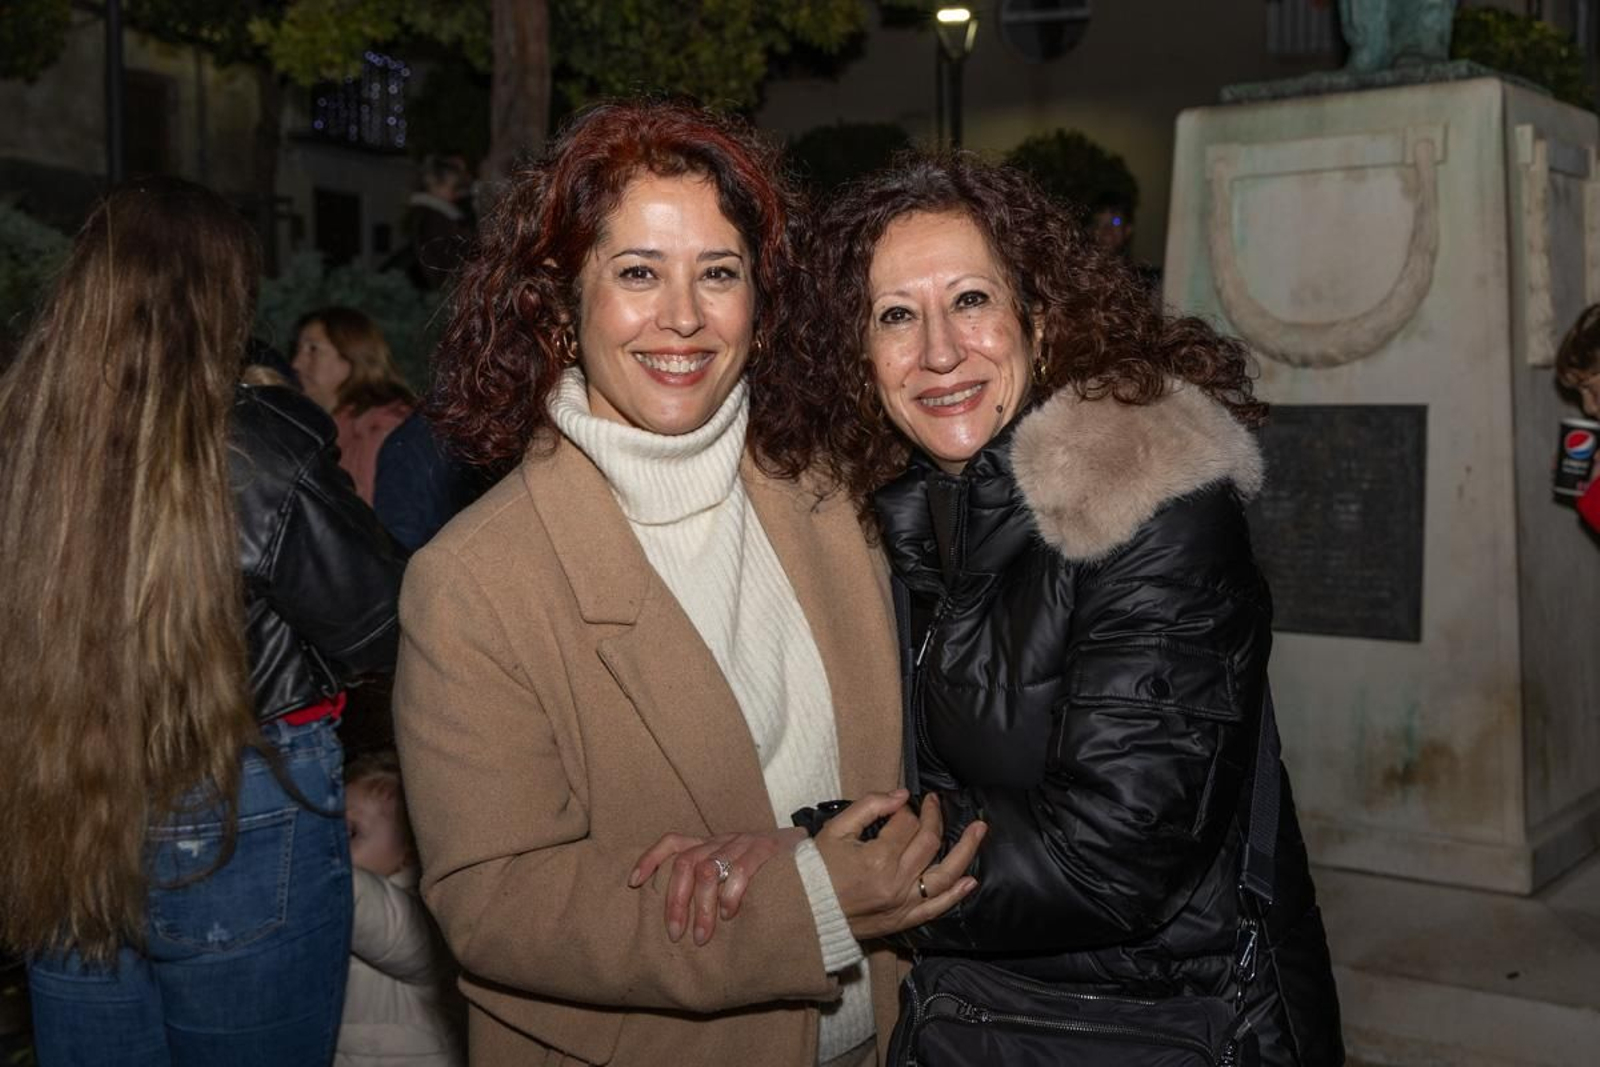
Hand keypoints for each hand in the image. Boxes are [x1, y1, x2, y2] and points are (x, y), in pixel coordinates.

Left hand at [629, 827, 806, 944]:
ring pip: (707, 869)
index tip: (633, 882)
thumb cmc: (770, 875)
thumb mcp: (737, 873)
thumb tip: (683, 920)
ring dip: (701, 906)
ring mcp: (744, 843)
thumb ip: (715, 885)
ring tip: (702, 936)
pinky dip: (731, 894)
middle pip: (685, 863)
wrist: (818, 857)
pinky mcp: (766, 850)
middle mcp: (723, 840)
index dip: (650, 859)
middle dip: (676, 900)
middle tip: (676, 934)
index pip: (673, 842)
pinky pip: (740, 870)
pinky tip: (730, 915)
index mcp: (712, 844)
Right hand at [814, 791, 983, 940]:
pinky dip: (956, 894)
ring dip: (966, 850)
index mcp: (878, 857)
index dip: (904, 809)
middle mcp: (896, 881)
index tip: (897, 805)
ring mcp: (903, 903)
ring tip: (980, 830)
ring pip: (945, 875)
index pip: (906, 824)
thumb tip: (901, 795)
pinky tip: (970, 879)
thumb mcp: (835, 830)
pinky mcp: (904, 920)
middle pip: (929, 842)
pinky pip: (937, 908)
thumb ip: (869, 807)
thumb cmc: (817, 869)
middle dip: (934, 817)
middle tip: (934, 802)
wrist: (806, 912)